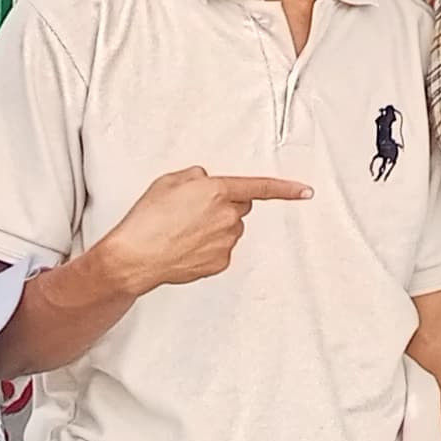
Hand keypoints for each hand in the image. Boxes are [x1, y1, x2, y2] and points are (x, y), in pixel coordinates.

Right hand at [96, 164, 312, 297]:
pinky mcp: (221, 262)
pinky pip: (221, 249)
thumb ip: (197, 178)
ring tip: (182, 231)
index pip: (260, 187)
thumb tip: (206, 183)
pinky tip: (185, 247)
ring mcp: (226, 242)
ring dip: (214, 227)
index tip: (305, 191)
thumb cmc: (147, 219)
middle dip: (224, 205)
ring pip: (229, 229)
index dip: (286, 189)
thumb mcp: (169, 182)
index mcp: (218, 191)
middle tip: (193, 211)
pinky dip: (208, 247)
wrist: (134, 257)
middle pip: (239, 207)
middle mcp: (228, 216)